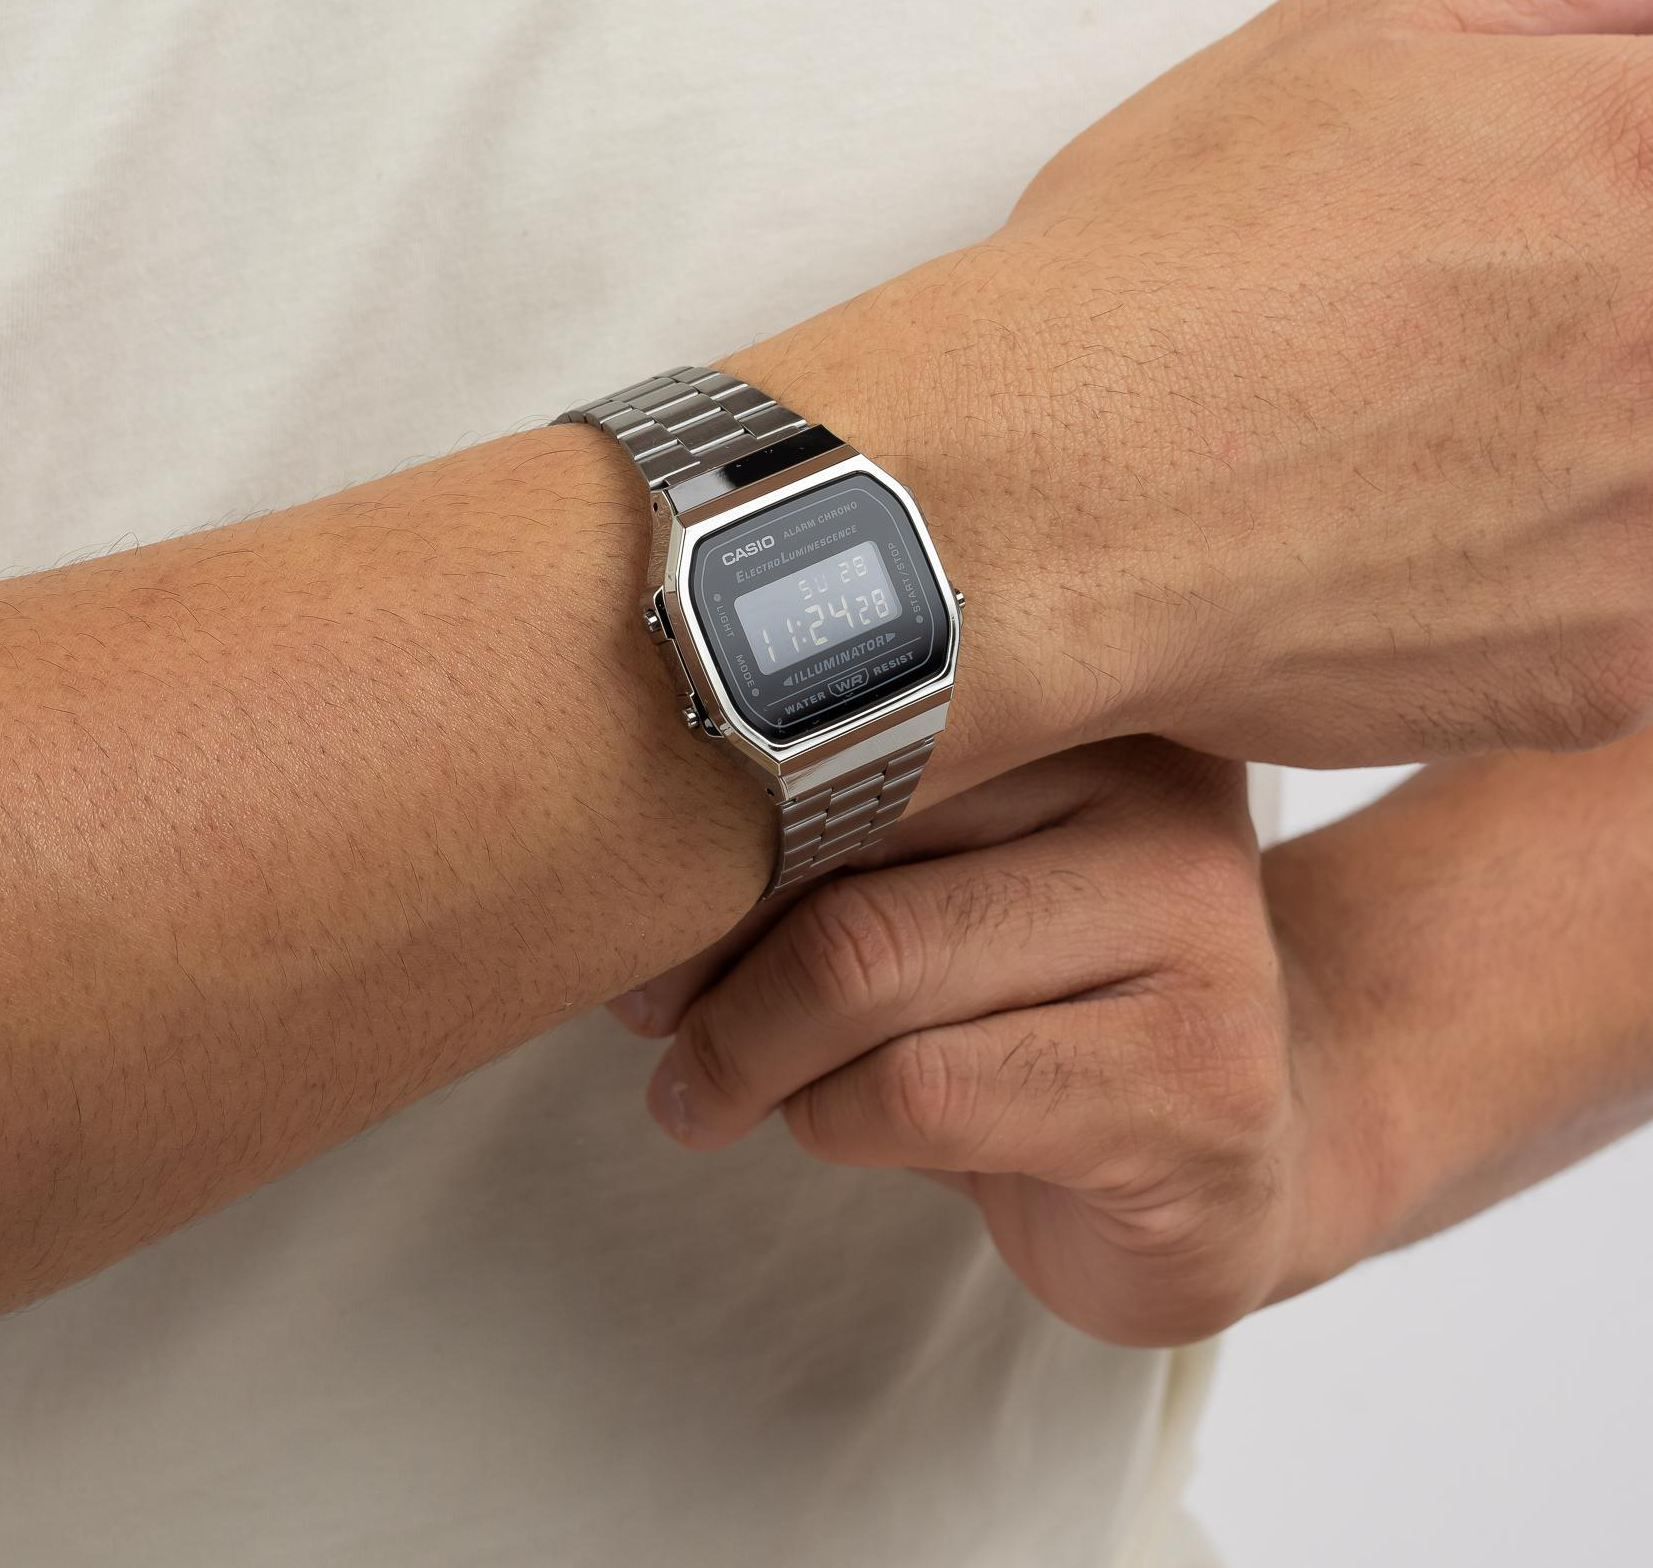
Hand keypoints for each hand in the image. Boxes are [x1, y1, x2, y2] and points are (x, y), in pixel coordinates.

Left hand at [634, 741, 1321, 1346]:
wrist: (1235, 1159)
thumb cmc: (1043, 1008)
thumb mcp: (938, 887)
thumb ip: (831, 835)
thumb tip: (623, 849)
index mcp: (1094, 699)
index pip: (851, 714)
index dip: (714, 815)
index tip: (631, 900)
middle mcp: (1161, 790)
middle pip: (846, 827)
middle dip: (710, 944)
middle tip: (651, 1015)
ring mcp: (1198, 934)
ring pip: (867, 964)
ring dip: (744, 1050)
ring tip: (707, 1091)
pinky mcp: (1192, 1087)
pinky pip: (917, 1090)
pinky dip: (825, 1122)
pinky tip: (831, 1129)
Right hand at [740, 0, 1652, 775]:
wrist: (1034, 503)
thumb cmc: (1150, 286)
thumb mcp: (1331, 44)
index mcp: (1642, 159)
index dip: (1623, 173)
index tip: (1574, 213)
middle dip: (1590, 311)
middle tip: (1472, 330)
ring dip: (1591, 448)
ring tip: (1442, 437)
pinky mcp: (1610, 665)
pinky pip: (1633, 616)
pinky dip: (1550, 578)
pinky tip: (1425, 533)